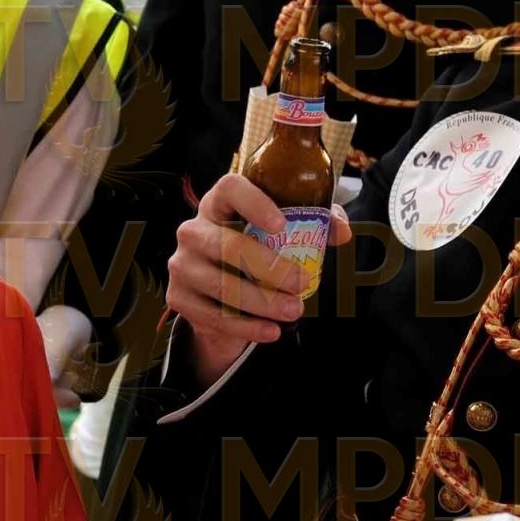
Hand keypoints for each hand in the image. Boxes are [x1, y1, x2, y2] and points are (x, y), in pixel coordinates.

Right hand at [167, 174, 351, 383]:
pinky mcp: (179, 297)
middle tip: (302, 284)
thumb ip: (316, 224)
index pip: (229, 189)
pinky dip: (246, 326)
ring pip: (220, 285)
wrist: (217, 291)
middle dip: (268, 267)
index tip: (281, 225)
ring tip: (293, 311)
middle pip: (226, 244)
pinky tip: (271, 331)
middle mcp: (193, 229)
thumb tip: (340, 232)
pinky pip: (213, 315)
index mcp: (219, 204)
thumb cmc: (255, 250)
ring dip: (262, 302)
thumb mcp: (284, 233)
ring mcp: (182, 264)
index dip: (254, 203)